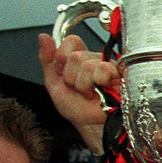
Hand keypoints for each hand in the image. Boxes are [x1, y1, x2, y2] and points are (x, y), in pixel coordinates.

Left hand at [38, 33, 121, 153]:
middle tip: (79, 89)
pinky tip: (102, 90)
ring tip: (90, 93)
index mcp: (78, 57)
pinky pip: (103, 69)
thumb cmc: (77, 108)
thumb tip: (43, 37)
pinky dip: (98, 83)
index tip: (63, 73)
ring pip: (87, 65)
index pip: (72, 41)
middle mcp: (93, 58)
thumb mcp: (54, 84)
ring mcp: (107, 65)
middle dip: (71, 78)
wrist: (91, 125)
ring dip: (84, 85)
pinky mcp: (118, 73)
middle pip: (75, 56)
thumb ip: (47, 60)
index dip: (63, 58)